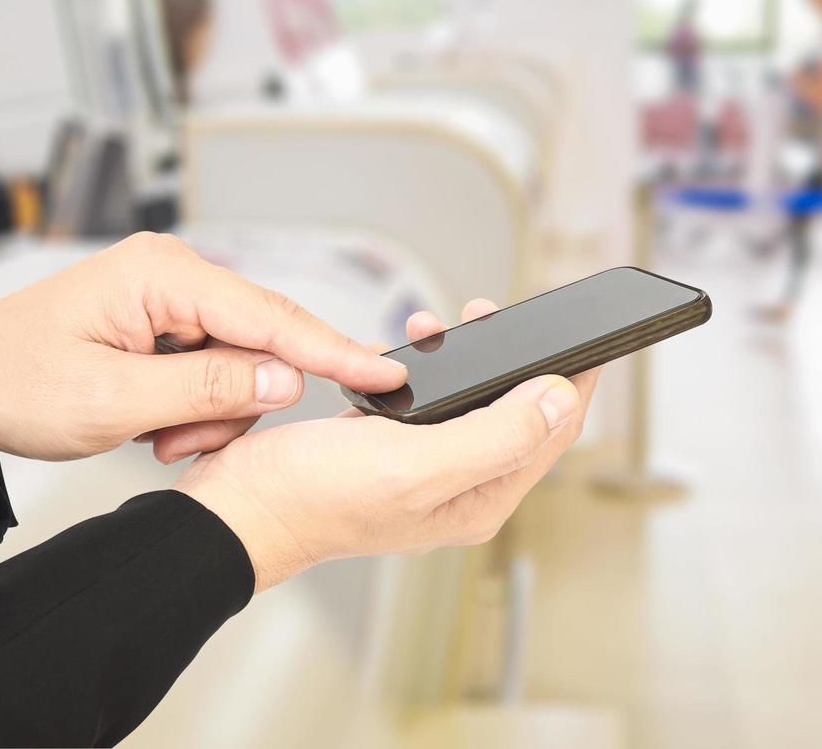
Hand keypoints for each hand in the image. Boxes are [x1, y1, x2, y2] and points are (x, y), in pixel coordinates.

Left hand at [0, 232, 405, 464]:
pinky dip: (197, 409)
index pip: (270, 315)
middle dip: (236, 403)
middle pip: (263, 342)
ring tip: (152, 438)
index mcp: (163, 275)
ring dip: (210, 414)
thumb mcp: (107, 400)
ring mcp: (175, 298)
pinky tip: (155, 426)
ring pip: (244, 365)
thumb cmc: (11, 381)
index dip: (332, 351)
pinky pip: (218, 370)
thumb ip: (205, 387)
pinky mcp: (171, 323)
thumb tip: (287, 377)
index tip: (383, 374)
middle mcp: (177, 275)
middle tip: (176, 445)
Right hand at [175, 299, 600, 591]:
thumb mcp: (413, 464)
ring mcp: (426, 468)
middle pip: (517, 412)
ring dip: (467, 356)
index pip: (552, 432)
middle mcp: (461, 485)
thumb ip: (493, 435)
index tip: (587, 337)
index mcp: (480, 497)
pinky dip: (427, 368)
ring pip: (473, 400)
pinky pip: (431, 399)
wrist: (235, 507)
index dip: (572, 381)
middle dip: (513, 358)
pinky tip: (406, 349)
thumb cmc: (311, 500)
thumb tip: (557, 399)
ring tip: (444, 324)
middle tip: (493, 314)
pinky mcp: (392, 449)